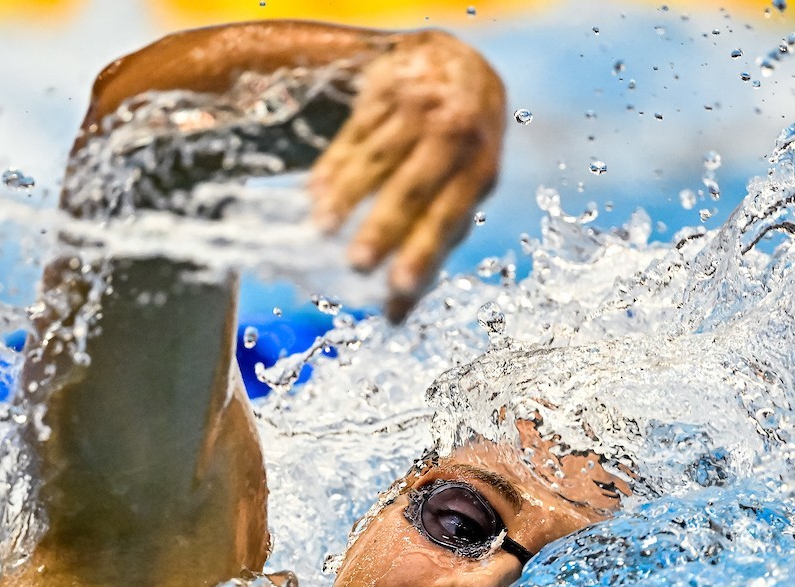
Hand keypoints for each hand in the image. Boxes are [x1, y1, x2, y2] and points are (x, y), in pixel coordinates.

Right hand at [309, 30, 505, 320]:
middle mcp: (455, 135)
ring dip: (347, 197)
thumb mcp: (463, 187)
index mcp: (480, 168)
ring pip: (378, 159)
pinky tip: (314, 194)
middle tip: (358, 266)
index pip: (448, 216)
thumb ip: (431, 244)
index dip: (423, 253)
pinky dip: (334, 166)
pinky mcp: (386, 86)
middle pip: (412, 189)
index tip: (400, 288)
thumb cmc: (458, 147)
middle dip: (383, 230)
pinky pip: (355, 132)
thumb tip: (395, 316)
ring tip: (321, 230)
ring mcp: (420, 107)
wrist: (453, 62)